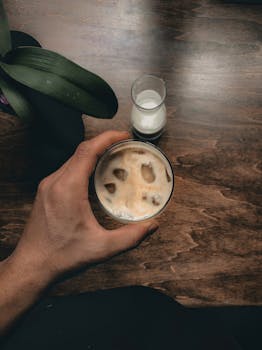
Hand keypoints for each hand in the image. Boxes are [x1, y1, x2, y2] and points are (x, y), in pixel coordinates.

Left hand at [12, 130, 158, 280]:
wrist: (32, 265)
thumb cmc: (61, 256)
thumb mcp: (102, 248)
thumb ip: (131, 237)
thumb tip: (152, 226)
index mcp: (67, 189)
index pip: (87, 151)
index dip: (107, 138)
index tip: (124, 136)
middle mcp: (55, 182)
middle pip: (81, 151)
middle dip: (104, 143)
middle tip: (124, 146)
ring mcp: (48, 185)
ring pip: (73, 159)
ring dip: (93, 154)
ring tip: (113, 158)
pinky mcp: (46, 191)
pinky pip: (67, 169)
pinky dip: (83, 165)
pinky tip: (95, 175)